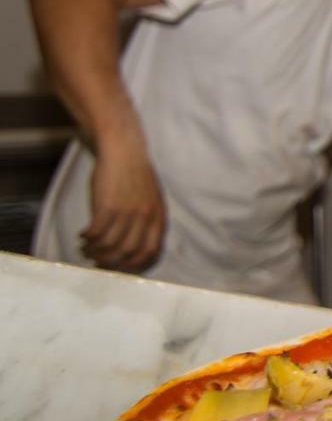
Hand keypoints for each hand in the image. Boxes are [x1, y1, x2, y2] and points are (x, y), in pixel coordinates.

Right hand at [81, 137, 166, 272]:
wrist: (124, 150)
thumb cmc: (136, 174)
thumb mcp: (151, 199)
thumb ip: (147, 221)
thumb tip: (134, 245)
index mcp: (159, 217)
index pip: (151, 252)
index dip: (135, 265)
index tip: (122, 269)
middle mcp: (145, 218)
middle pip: (129, 253)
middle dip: (112, 263)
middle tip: (99, 263)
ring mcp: (127, 213)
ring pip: (110, 245)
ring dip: (95, 251)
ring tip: (86, 249)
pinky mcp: (108, 206)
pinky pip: (96, 232)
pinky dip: (87, 238)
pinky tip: (82, 236)